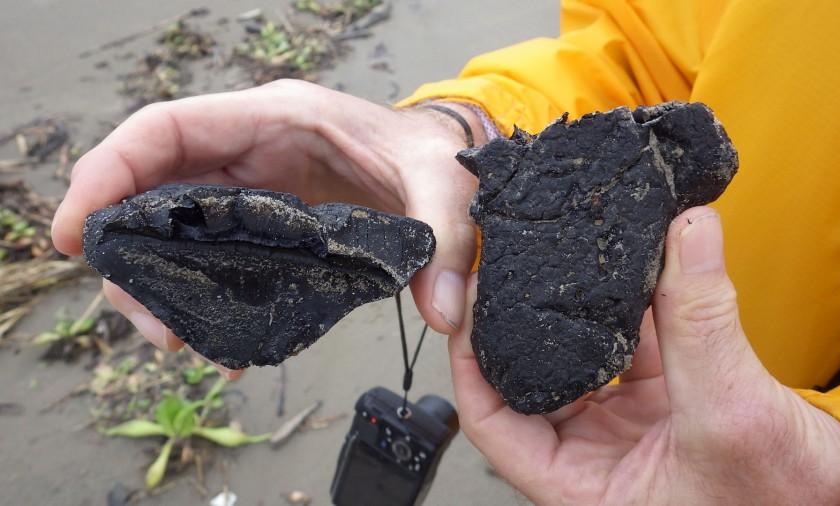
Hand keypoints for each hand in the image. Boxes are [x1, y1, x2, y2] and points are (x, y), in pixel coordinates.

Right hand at [51, 80, 481, 373]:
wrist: (441, 162)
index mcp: (274, 119)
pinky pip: (210, 259)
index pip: (164, 131)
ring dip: (162, 289)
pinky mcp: (264, 227)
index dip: (106, 173)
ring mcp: (252, 191)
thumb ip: (445, 238)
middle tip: (151, 323)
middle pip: (152, 193)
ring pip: (172, 234)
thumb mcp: (446, 181)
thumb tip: (444, 312)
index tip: (74, 231)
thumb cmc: (434, 153)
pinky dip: (202, 301)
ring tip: (181, 341)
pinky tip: (222, 347)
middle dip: (131, 257)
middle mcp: (250, 152)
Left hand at [449, 207, 839, 504]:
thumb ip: (702, 323)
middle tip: (511, 263)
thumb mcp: (730, 413)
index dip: (470, 362)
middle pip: (527, 379)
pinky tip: (633, 266)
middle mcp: (591, 453)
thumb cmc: (777, 498)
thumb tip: (688, 233)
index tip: (467, 306)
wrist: (833, 494)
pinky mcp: (655, 397)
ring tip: (564, 254)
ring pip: (578, 354)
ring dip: (578, 305)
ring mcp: (621, 422)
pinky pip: (627, 342)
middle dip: (520, 321)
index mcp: (580, 482)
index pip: (492, 421)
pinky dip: (631, 304)